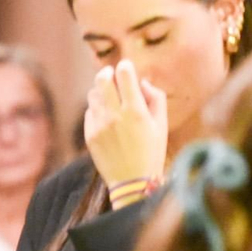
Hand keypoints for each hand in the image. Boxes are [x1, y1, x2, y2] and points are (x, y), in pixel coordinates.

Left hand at [84, 60, 167, 192]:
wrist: (133, 183)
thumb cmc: (152, 153)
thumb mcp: (162, 125)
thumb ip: (156, 98)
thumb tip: (142, 82)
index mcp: (135, 111)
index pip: (124, 74)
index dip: (125, 66)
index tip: (126, 67)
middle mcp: (115, 115)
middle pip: (102, 79)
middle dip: (107, 72)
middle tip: (111, 74)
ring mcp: (99, 125)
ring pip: (93, 94)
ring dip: (101, 91)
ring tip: (109, 97)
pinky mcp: (90, 135)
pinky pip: (89, 112)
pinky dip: (97, 109)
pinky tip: (106, 117)